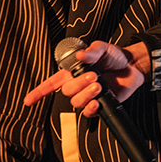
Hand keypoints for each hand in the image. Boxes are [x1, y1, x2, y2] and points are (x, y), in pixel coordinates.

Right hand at [24, 41, 149, 116]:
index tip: (27, 101)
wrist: (133, 66)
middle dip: (79, 84)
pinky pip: (88, 112)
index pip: (51, 83)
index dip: (38, 92)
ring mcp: (88, 96)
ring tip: (99, 84)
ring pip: (76, 101)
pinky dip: (91, 108)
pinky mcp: (99, 105)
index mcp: (72, 72)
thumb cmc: (114, 56)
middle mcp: (77, 86)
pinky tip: (97, 101)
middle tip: (95, 75)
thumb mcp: (102, 48)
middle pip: (66, 91)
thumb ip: (92, 51)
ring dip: (86, 94)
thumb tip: (81, 55)